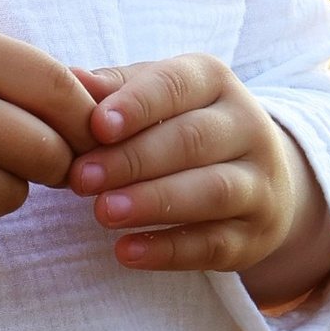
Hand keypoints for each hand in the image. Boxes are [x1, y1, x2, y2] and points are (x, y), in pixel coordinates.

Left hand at [68, 54, 329, 305]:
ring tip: (103, 212)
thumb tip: (70, 78)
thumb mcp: (155, 98)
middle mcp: (248, 128)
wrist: (259, 181)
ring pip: (212, 190)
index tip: (97, 125)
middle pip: (193, 140)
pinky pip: (215, 244)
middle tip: (81, 179)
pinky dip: (169, 250)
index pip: (177, 85)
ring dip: (154, 202)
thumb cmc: (183, 128)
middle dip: (134, 159)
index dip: (138, 105)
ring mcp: (259, 184)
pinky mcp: (254, 236)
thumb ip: (114, 90)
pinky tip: (126, 252)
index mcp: (215, 83)